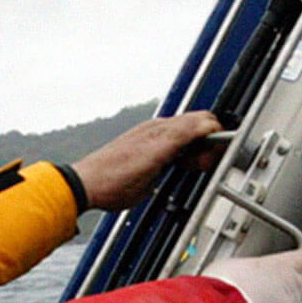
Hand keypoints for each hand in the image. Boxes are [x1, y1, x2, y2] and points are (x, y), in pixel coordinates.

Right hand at [70, 111, 223, 210]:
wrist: (87, 182)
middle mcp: (157, 127)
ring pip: (202, 120)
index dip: (203, 143)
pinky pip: (196, 129)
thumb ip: (154, 171)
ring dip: (214, 139)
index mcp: (152, 133)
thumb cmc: (106, 182)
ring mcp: (160, 131)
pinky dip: (211, 136)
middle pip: (201, 119)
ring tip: (205, 164)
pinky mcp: (162, 142)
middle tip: (207, 163)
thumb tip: (157, 178)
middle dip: (214, 139)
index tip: (201, 163)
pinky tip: (211, 151)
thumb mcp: (141, 175)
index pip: (190, 127)